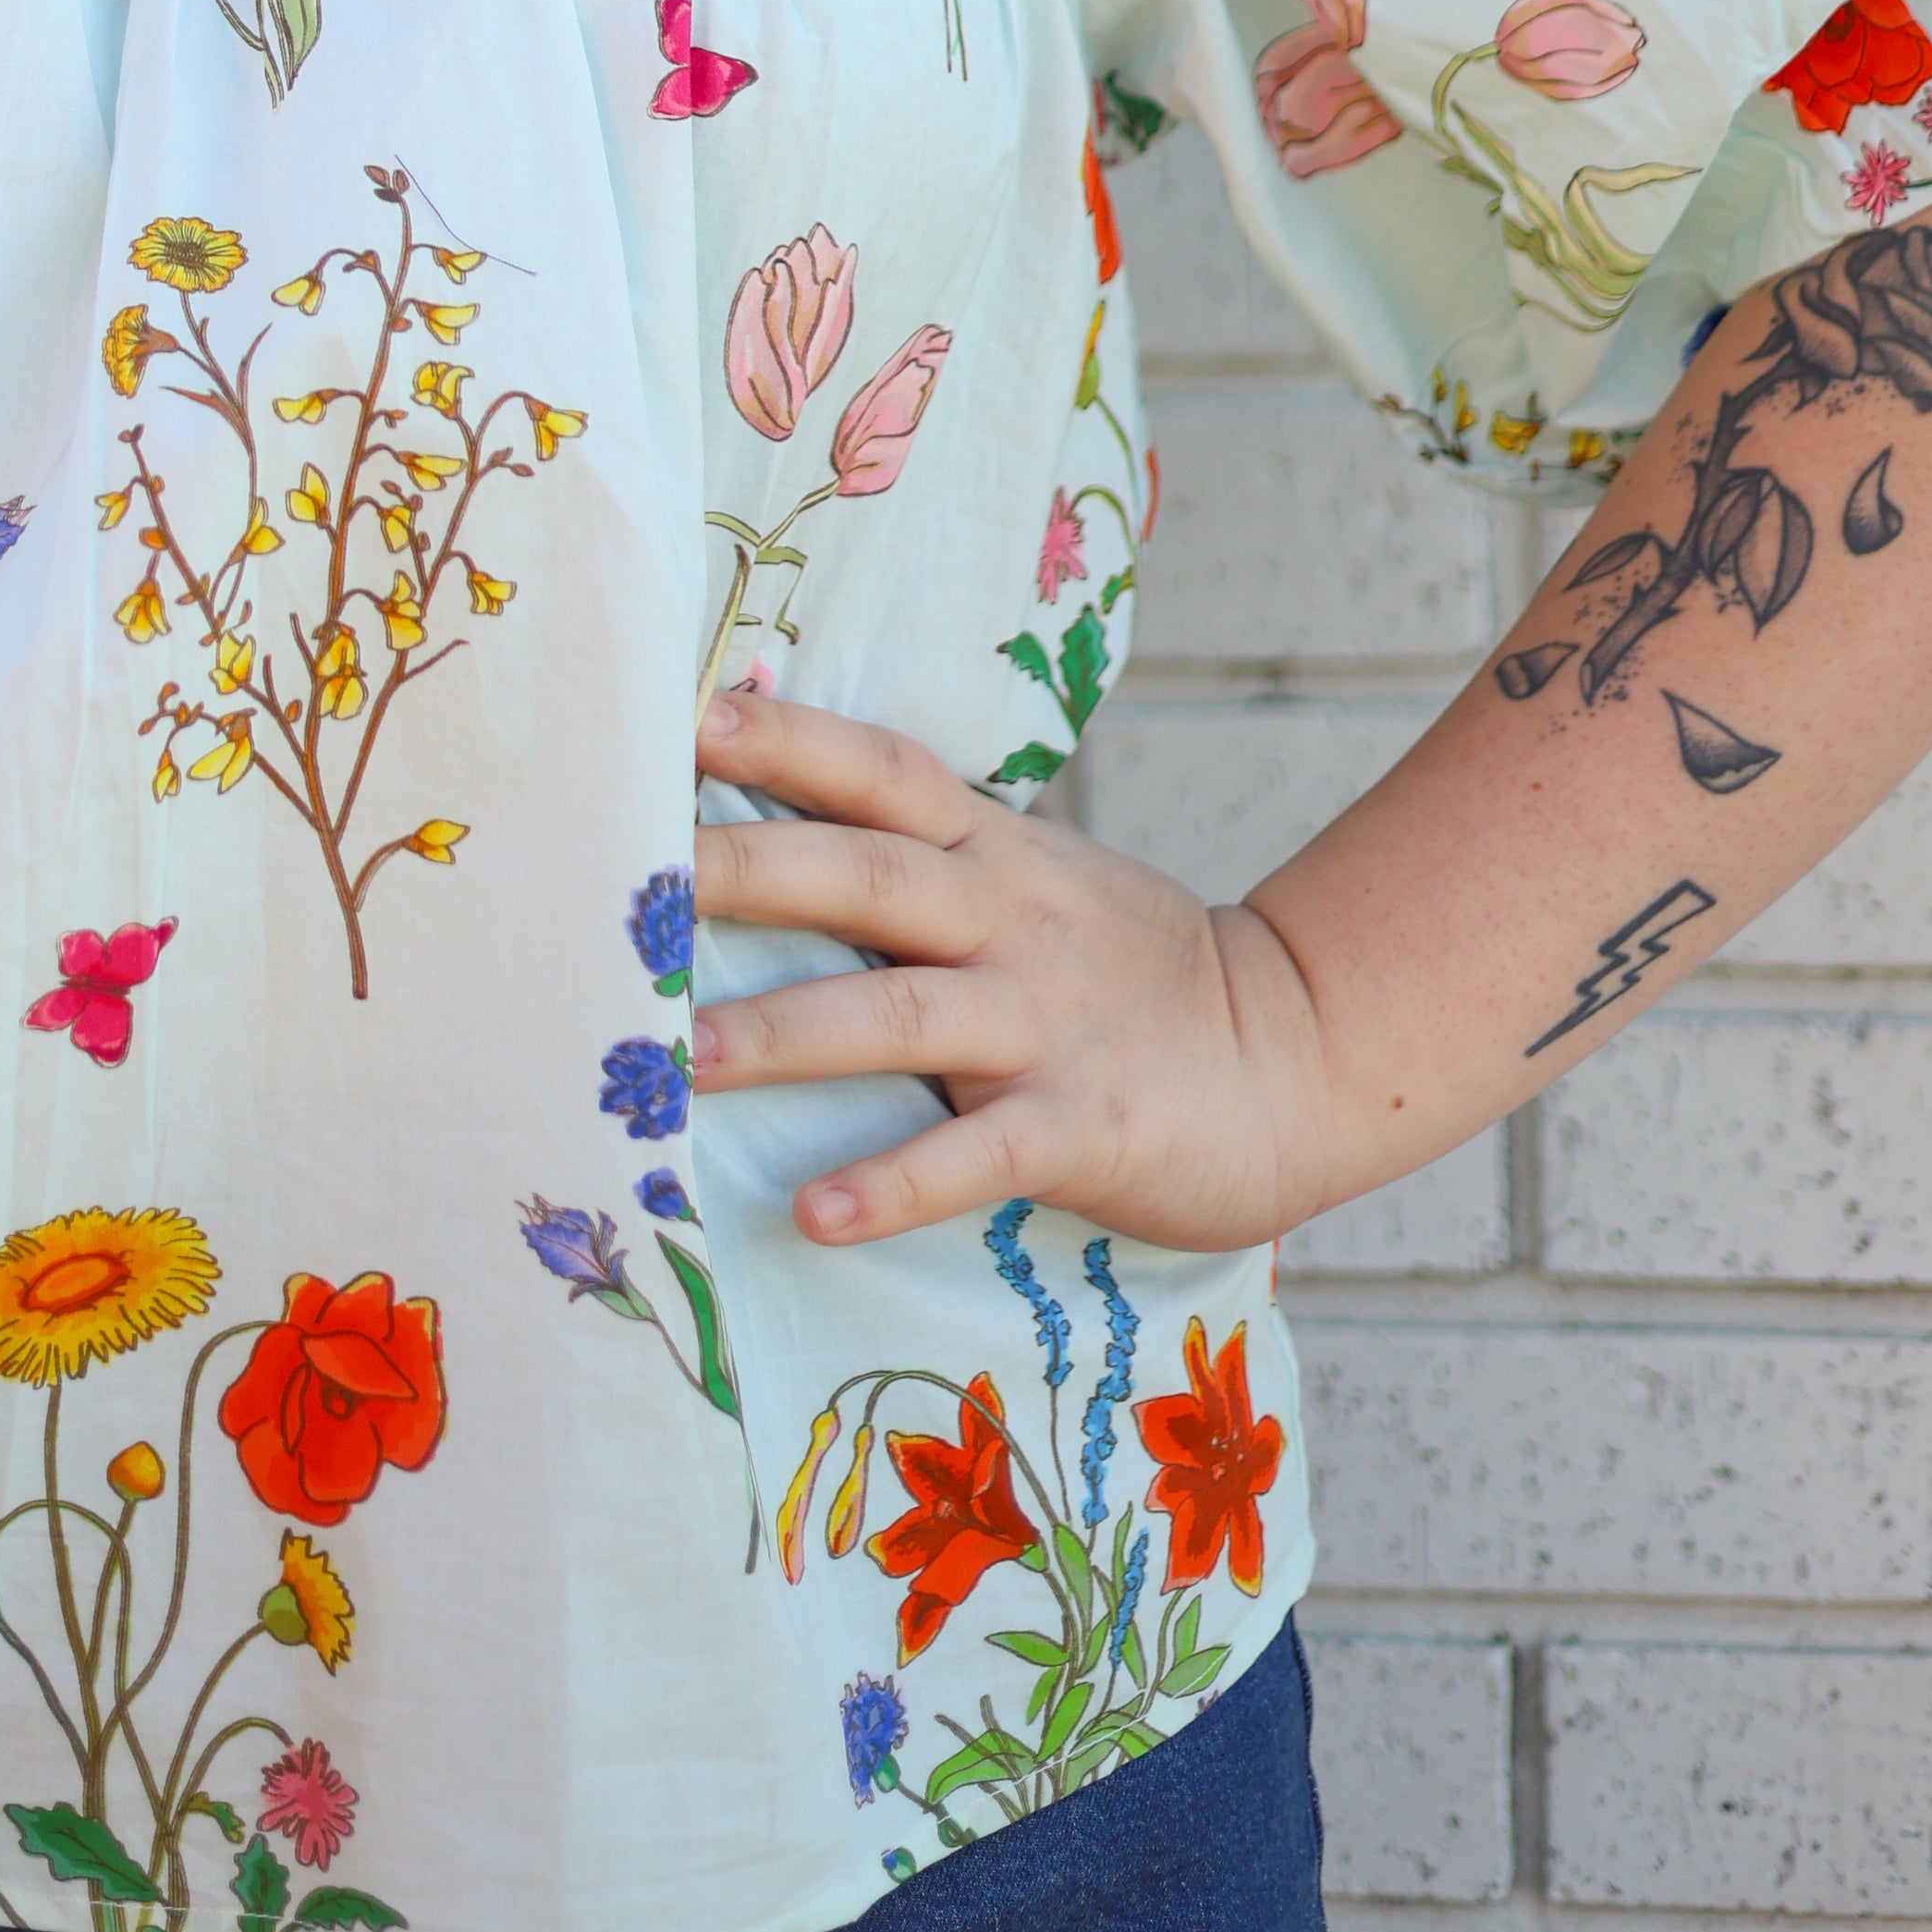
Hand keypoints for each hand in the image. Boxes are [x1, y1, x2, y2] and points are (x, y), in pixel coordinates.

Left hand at [689, 694, 1344, 1253]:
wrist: (1298, 1054)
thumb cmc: (1129, 971)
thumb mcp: (1032, 880)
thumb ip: (922, 857)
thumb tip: (765, 834)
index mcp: (991, 851)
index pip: (878, 772)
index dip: (788, 738)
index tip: (689, 717)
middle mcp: (1008, 919)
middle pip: (862, 875)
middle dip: (744, 872)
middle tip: (633, 883)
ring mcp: (1045, 1022)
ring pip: (898, 1014)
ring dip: (786, 1033)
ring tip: (683, 1060)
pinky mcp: (1082, 1126)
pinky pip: (975, 1154)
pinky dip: (895, 1184)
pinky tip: (818, 1213)